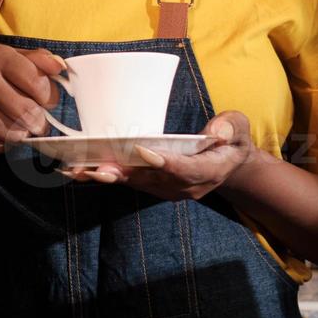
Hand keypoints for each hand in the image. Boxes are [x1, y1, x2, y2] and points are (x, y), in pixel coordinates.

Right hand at [0, 44, 65, 155]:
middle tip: (35, 122)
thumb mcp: (8, 61)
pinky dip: (0, 144)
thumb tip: (60, 66)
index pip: (39, 83)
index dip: (48, 97)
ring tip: (13, 125)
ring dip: (20, 134)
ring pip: (13, 133)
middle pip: (28, 112)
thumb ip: (37, 60)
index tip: (43, 100)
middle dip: (38, 122)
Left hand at [60, 110, 255, 200]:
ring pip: (135, 184)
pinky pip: (129, 182)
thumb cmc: (231, 140)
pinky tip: (81, 170)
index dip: (164, 163)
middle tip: (96, 168)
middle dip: (123, 174)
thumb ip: (231, 127)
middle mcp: (185, 187)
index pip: (184, 170)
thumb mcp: (239, 128)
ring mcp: (169, 190)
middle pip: (151, 181)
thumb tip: (218, 132)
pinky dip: (106, 176)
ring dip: (107, 177)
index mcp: (208, 171)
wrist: (229, 162)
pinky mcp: (155, 187)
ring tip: (78, 170)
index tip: (143, 151)